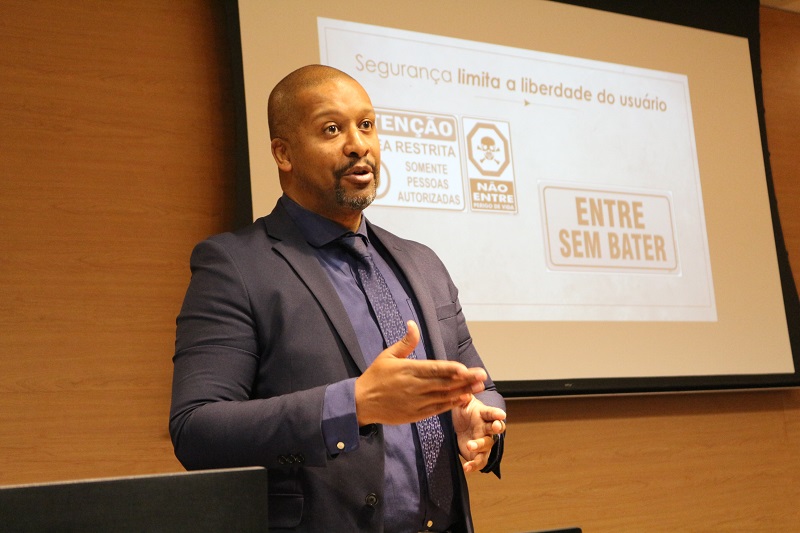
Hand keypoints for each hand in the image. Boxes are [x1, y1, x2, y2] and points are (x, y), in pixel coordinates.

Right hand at [355, 321, 487, 425]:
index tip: (466, 368)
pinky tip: (463, 399)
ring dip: (462, 391)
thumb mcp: (387, 355)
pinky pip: (437, 409)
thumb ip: (405, 342)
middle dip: (465, 380)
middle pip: (443, 383)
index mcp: (407, 370)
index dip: (451, 369)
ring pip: (443, 397)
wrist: (361, 403)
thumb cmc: (375, 376)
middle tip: (482, 375)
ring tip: (478, 387)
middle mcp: (413, 386)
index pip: (433, 369)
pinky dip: (451, 404)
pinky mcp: (415, 414)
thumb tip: (413, 324)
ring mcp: (415, 402)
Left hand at [452, 395, 505, 472]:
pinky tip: (466, 468)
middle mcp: (487, 428)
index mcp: (484, 414)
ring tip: (469, 446)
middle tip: (494, 427)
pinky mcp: (478, 453)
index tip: (501, 414)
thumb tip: (463, 392)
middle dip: (496, 428)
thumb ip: (463, 397)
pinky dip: (474, 466)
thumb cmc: (465, 410)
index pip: (492, 413)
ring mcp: (484, 441)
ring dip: (480, 446)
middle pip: (493, 429)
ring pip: (487, 445)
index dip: (497, 414)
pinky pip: (480, 461)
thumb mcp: (462, 402)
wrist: (462, 424)